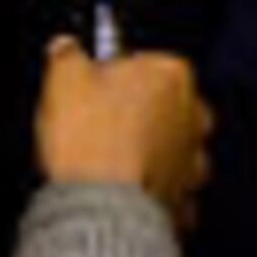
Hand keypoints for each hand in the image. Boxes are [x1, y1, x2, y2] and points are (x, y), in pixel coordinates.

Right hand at [36, 37, 208, 226]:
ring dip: (148, 152)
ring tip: (109, 159)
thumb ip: (68, 55)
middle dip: (140, 112)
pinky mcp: (184, 200)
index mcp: (170, 76)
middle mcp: (192, 117)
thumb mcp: (63, 79)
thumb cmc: (92, 144)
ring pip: (171, 149)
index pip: (148, 62)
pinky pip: (169, 190)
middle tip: (101, 121)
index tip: (95, 85)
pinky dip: (150, 190)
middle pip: (166, 105)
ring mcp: (192, 161)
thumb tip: (66, 50)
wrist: (101, 206)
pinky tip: (122, 190)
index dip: (117, 74)